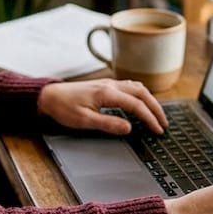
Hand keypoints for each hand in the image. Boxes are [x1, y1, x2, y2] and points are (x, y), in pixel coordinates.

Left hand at [38, 79, 166, 135]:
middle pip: (142, 92)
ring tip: (157, 115)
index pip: (136, 105)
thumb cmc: (63, 108)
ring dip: (150, 100)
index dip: (150, 118)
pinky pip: (130, 87)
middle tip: (164, 123)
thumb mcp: (84, 121)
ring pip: (137, 87)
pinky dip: (141, 95)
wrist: (49, 96)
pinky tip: (141, 102)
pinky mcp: (105, 86)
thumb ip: (108, 124)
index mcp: (107, 93)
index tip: (158, 130)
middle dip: (156, 108)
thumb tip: (129, 128)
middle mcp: (110, 85)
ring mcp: (108, 83)